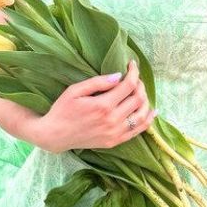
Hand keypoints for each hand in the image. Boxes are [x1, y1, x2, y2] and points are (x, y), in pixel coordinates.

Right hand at [38, 59, 154, 151]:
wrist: (54, 135)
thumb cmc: (62, 110)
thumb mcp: (75, 91)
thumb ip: (98, 82)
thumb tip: (119, 76)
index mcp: (102, 105)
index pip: (128, 85)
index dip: (134, 72)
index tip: (132, 64)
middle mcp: (112, 120)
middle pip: (138, 99)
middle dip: (140, 84)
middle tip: (134, 78)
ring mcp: (115, 133)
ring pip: (142, 115)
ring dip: (145, 100)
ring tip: (139, 91)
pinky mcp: (115, 141)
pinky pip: (138, 131)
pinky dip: (148, 120)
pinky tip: (151, 111)